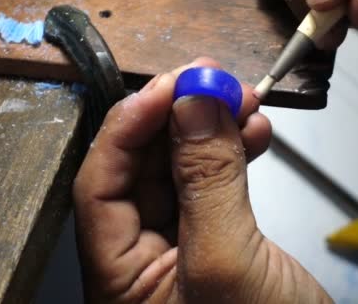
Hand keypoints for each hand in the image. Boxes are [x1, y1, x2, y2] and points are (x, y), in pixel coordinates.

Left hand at [73, 57, 330, 302]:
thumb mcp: (227, 263)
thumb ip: (206, 181)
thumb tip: (193, 102)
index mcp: (117, 276)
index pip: (101, 182)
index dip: (131, 126)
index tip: (171, 85)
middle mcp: (141, 260)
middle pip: (143, 170)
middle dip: (179, 119)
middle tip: (215, 81)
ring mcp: (183, 249)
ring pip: (183, 171)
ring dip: (212, 131)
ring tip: (245, 102)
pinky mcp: (221, 243)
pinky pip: (217, 186)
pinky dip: (236, 155)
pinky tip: (256, 133)